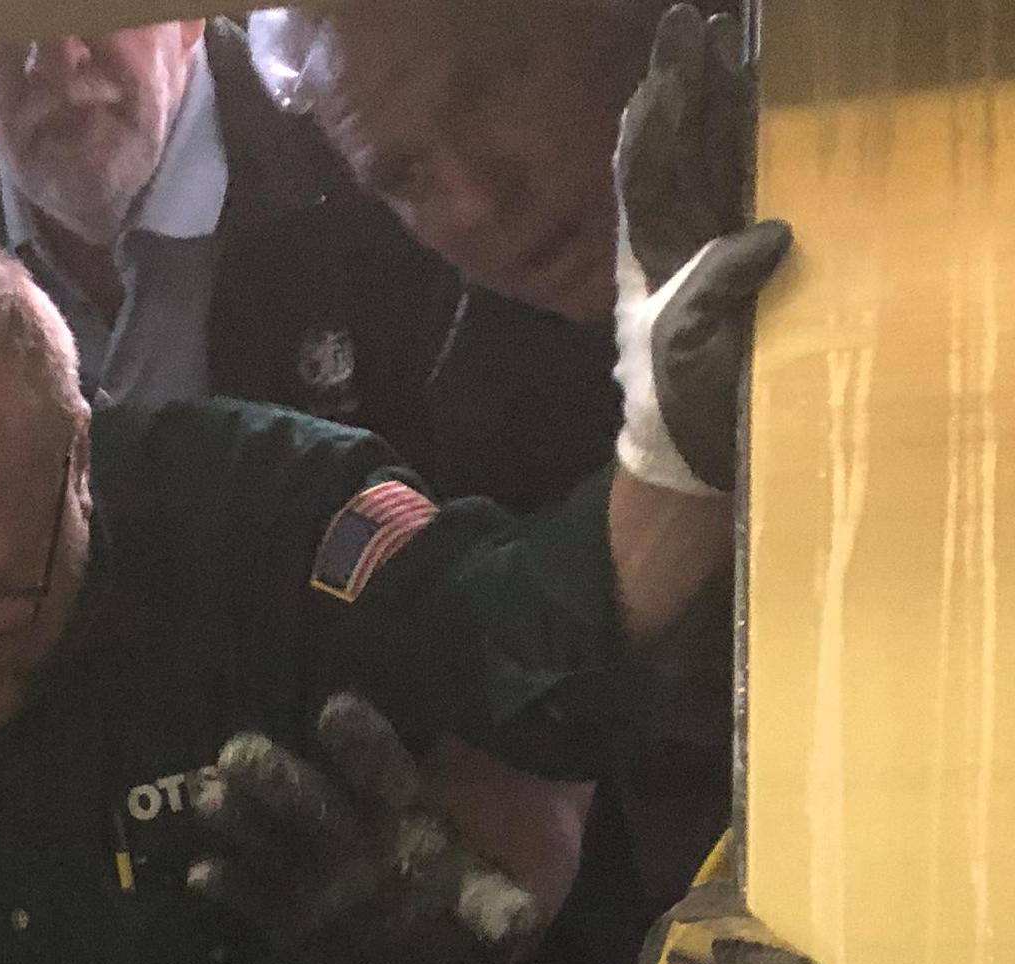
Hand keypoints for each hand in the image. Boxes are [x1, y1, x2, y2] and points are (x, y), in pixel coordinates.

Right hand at [191, 693, 540, 963]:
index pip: (377, 767)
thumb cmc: (462, 902)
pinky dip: (229, 886)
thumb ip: (494, 907)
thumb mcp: (487, 902)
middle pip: (308, 796)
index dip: (358, 743)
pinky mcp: (286, 910)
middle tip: (237, 752)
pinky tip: (201, 875)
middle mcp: (344, 829)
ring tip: (206, 796)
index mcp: (395, 810)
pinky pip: (253, 894)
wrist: (434, 956)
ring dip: (239, 818)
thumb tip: (520, 917)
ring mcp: (309, 866)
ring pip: (269, 833)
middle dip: (275, 776)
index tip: (333, 711)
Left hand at [614, 4, 792, 492]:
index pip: (646, 168)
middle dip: (690, 86)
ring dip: (726, 104)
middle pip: (684, 146)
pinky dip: (766, 154)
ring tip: (735, 45)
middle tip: (697, 25)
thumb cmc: (676, 402)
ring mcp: (716, 249)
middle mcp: (680, 239)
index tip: (667, 65)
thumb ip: (710, 288)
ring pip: (719, 161)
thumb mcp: (680, 347)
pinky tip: (781, 118)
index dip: (654, 115)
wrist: (696, 456)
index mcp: (649, 253)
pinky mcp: (753, 267)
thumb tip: (767, 231)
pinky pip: (758, 196)